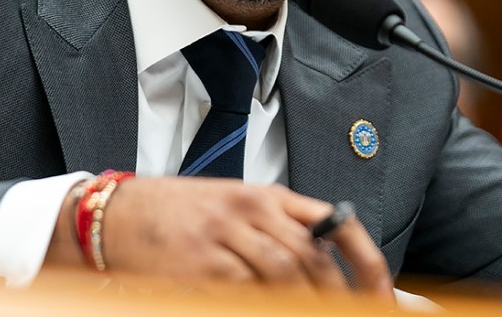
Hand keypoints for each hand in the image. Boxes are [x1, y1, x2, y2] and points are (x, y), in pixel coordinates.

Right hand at [99, 177, 392, 297]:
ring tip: (310, 315)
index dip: (366, 263)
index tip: (383, 296)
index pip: (335, 225)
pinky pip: (243, 290)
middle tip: (348, 315)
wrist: (118, 213)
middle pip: (313, 258)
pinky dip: (259, 304)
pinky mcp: (201, 263)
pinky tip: (262, 309)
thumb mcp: (236, 207)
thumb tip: (324, 268)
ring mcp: (226, 235)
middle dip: (336, 296)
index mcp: (268, 196)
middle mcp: (252, 210)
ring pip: (285, 274)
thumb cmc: (178, 213)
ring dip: (303, 303)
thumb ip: (279, 231)